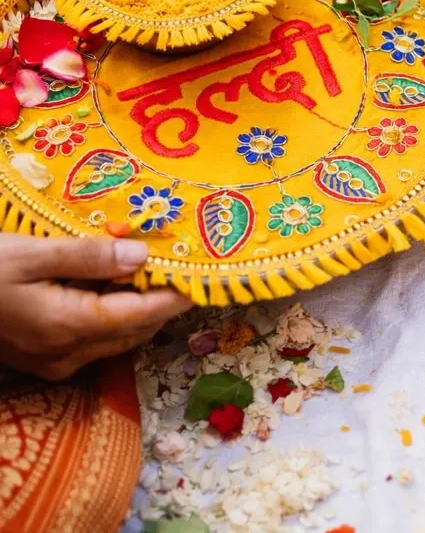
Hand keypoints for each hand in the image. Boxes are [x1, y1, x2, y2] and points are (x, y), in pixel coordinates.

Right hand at [0, 234, 190, 380]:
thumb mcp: (30, 254)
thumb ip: (88, 256)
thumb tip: (142, 256)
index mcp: (67, 325)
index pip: (141, 314)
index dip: (175, 297)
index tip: (202, 277)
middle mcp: (67, 354)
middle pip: (135, 329)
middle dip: (163, 302)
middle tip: (181, 270)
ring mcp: (56, 363)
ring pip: (119, 338)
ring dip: (141, 311)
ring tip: (154, 274)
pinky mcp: (46, 362)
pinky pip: (97, 342)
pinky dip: (116, 318)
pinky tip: (114, 288)